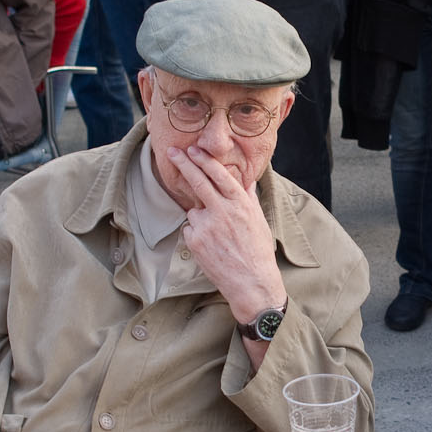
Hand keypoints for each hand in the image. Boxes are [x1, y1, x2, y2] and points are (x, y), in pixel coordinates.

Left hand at [164, 144, 287, 323]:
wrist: (251, 282)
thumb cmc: (258, 251)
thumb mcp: (258, 220)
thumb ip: (249, 198)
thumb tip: (247, 180)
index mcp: (240, 203)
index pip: (219, 175)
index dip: (204, 160)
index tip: (194, 149)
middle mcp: (223, 211)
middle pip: (198, 181)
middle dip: (184, 163)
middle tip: (172, 151)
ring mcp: (207, 226)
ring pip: (194, 210)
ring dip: (200, 217)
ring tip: (217, 236)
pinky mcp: (195, 240)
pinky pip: (190, 229)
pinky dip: (197, 234)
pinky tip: (211, 246)